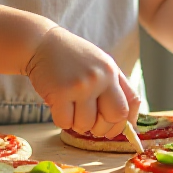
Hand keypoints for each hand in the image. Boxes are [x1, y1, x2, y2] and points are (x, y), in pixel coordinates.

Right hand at [25, 26, 139, 138]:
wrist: (42, 44)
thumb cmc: (73, 58)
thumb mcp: (100, 65)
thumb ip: (114, 87)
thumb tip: (127, 121)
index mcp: (112, 72)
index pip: (130, 105)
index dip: (123, 122)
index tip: (112, 128)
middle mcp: (100, 78)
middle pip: (114, 118)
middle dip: (102, 128)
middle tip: (90, 122)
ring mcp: (81, 85)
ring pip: (87, 125)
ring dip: (77, 123)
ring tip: (71, 107)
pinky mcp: (60, 93)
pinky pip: (65, 123)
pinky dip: (61, 120)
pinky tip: (59, 105)